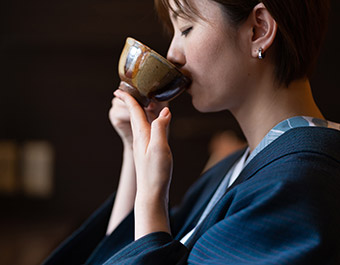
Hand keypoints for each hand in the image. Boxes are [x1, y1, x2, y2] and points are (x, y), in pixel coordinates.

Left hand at [114, 89, 172, 238]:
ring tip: (142, 102)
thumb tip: (164, 110)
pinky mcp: (149, 151)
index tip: (119, 88)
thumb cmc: (155, 173)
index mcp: (142, 134)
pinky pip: (147, 130)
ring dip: (139, 110)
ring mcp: (144, 145)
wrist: (151, 193)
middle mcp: (141, 137)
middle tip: (130, 89)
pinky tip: (153, 122)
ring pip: (140, 122)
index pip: (133, 111)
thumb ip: (160, 128)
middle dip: (131, 101)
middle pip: (134, 114)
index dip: (127, 98)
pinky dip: (148, 121)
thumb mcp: (159, 148)